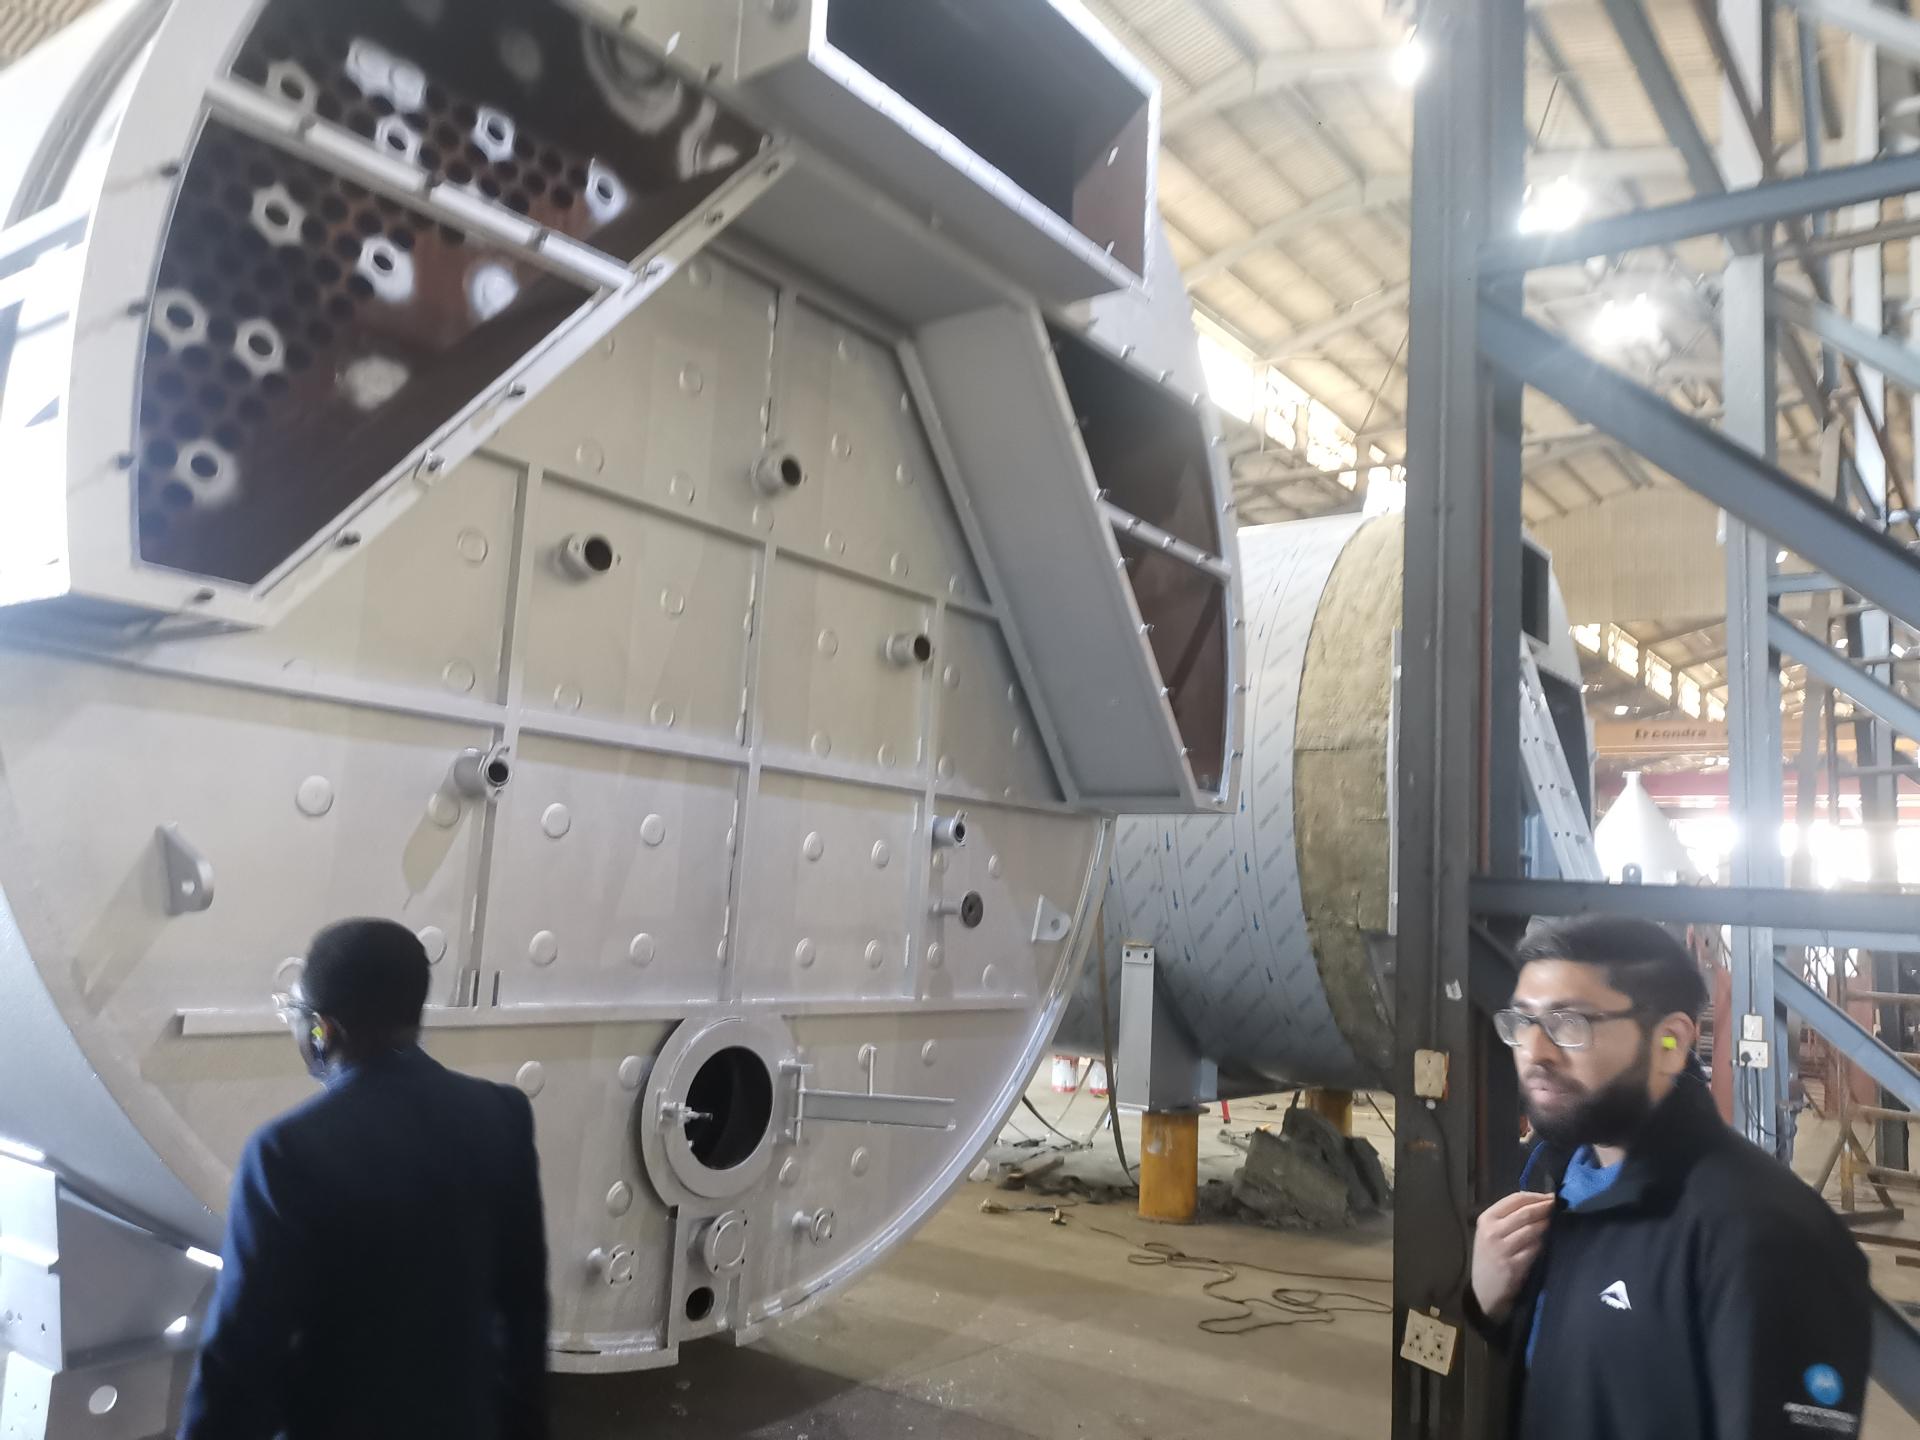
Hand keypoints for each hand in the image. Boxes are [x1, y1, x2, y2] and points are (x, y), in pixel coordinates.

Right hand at [1471, 1191, 1554, 1323]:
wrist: (1483, 1291)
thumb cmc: (1489, 1258)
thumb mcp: (1490, 1233)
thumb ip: (1508, 1218)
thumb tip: (1539, 1203)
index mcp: (1486, 1219)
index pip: (1514, 1199)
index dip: (1536, 1196)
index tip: (1551, 1196)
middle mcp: (1493, 1231)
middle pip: (1525, 1213)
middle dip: (1545, 1207)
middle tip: (1560, 1205)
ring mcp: (1503, 1249)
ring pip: (1532, 1230)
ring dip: (1547, 1224)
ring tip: (1558, 1221)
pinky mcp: (1514, 1265)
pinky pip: (1535, 1249)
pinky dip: (1544, 1243)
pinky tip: (1550, 1241)